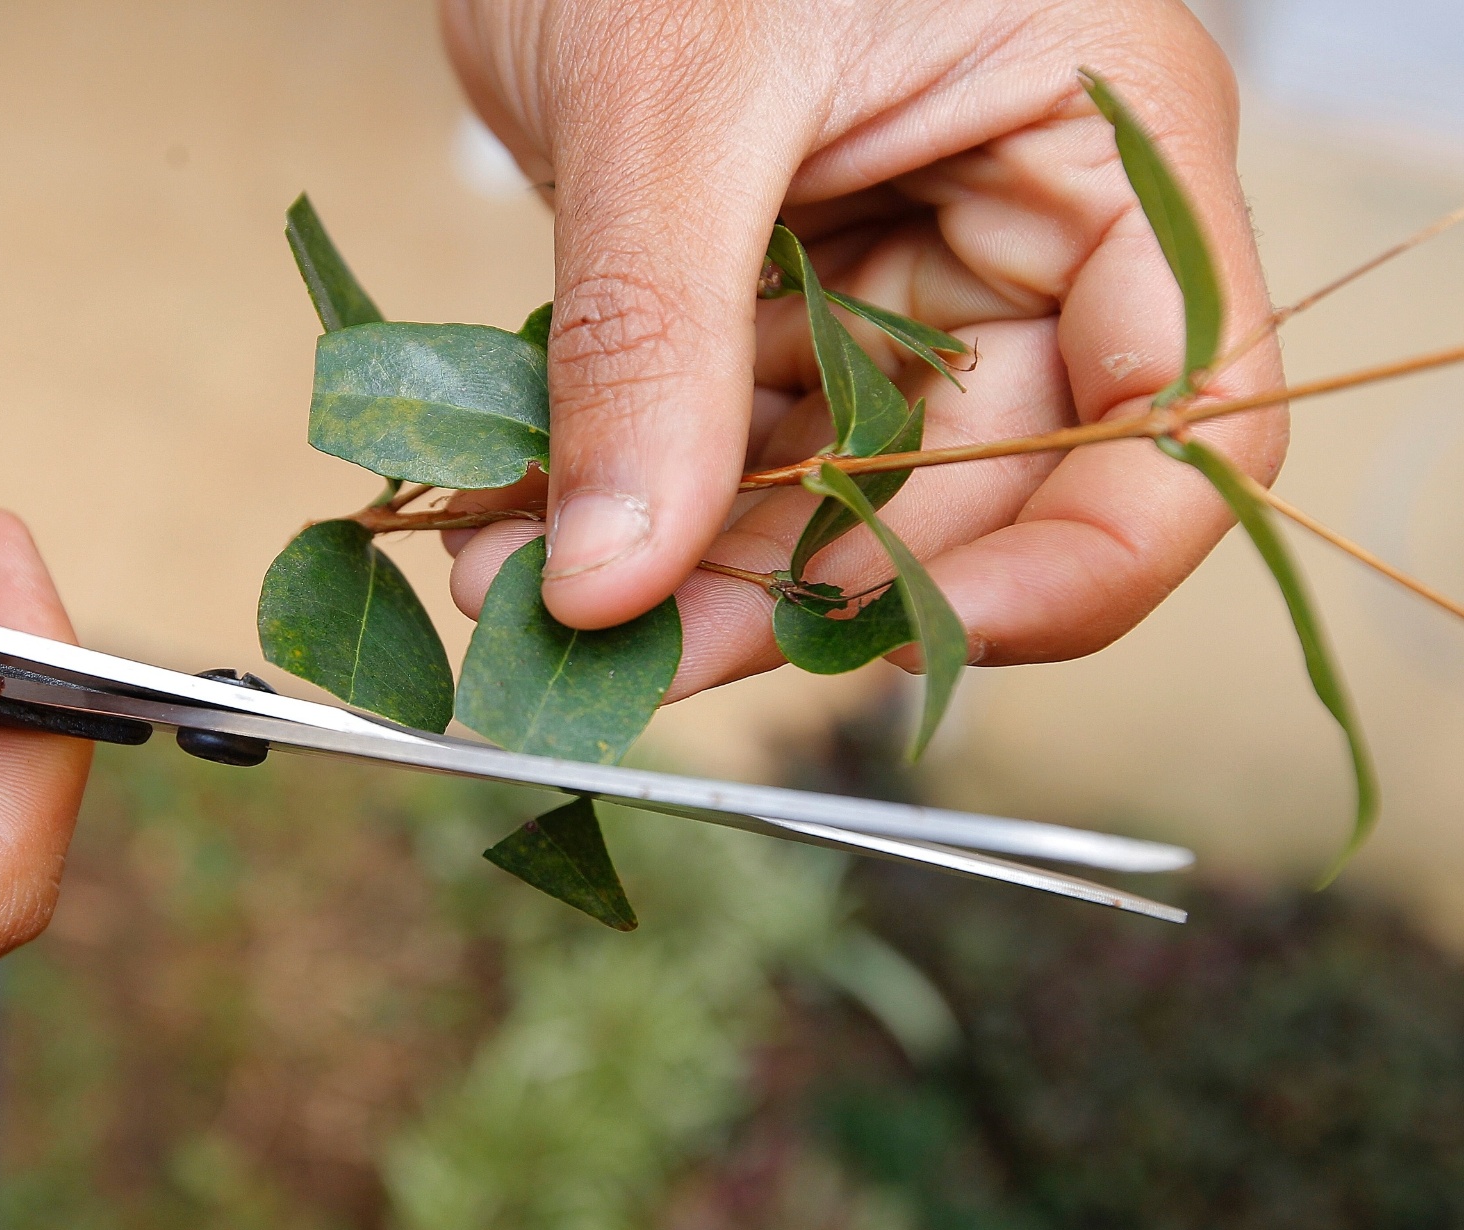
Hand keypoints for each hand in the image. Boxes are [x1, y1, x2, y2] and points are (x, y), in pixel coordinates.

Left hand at [438, 0, 1286, 696]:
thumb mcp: (679, 103)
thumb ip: (658, 340)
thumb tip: (618, 573)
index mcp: (1102, 153)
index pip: (1186, 419)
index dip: (1079, 567)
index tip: (895, 643)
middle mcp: (1024, 231)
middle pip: (978, 492)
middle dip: (805, 590)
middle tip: (630, 648)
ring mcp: (902, 269)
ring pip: (839, 491)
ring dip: (689, 563)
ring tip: (529, 592)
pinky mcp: (787, 290)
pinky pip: (736, 438)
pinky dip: (636, 493)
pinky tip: (521, 527)